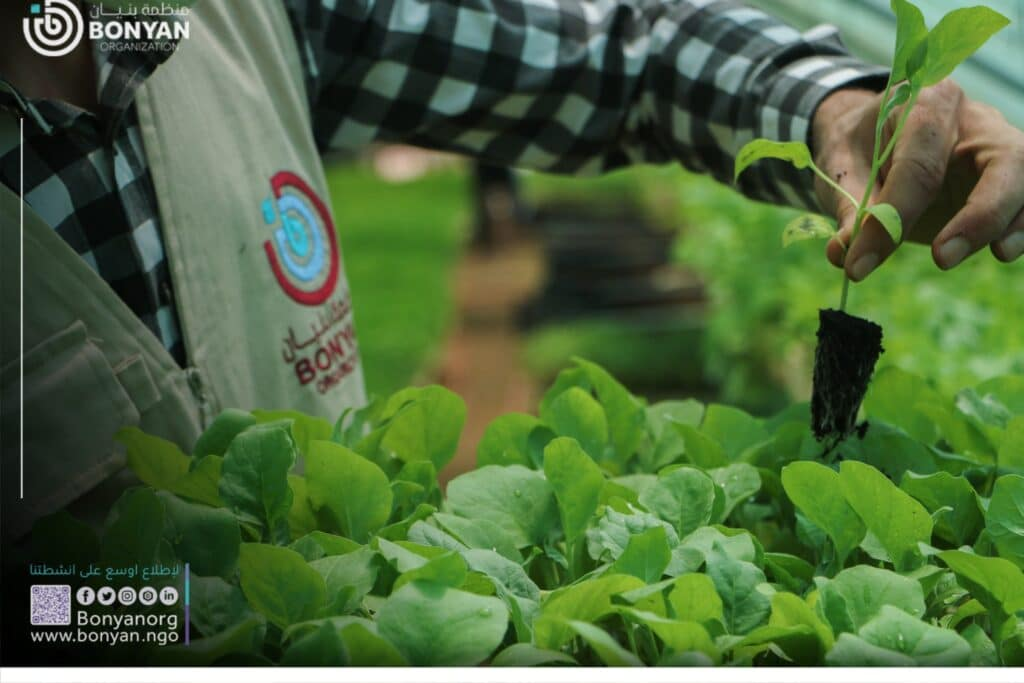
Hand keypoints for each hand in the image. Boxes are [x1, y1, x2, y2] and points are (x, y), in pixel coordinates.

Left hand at [812, 80, 1023, 280]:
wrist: (871, 134)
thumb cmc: (858, 149)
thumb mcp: (842, 171)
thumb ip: (848, 211)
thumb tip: (842, 254)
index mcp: (926, 102)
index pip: (919, 164)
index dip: (893, 217)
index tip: (859, 263)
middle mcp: (974, 119)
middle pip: (1005, 159)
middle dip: (981, 214)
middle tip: (943, 257)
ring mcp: (998, 146)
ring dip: (1014, 221)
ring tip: (1001, 254)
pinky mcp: (1006, 177)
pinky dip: (1019, 225)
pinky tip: (1003, 248)